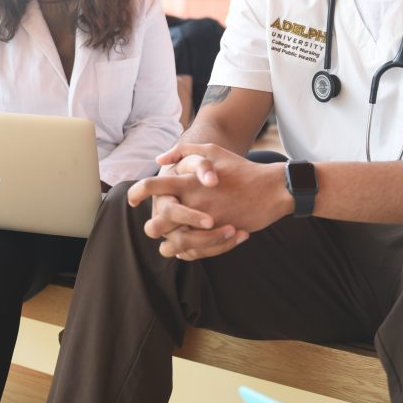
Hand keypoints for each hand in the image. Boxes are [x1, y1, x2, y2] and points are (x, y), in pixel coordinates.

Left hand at [128, 144, 289, 259]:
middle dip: (152, 226)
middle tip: (154, 225)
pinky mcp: (217, 237)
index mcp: (186, 181)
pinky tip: (186, 249)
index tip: (132, 200)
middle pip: (156, 222)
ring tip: (168, 243)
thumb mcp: (211, 150)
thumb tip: (160, 160)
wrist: (270, 189)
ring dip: (168, 245)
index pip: (151, 187)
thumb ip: (183, 151)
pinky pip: (194, 251)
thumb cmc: (239, 168)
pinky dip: (188, 252)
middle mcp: (191, 203)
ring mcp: (205, 222)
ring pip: (173, 243)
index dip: (136, 194)